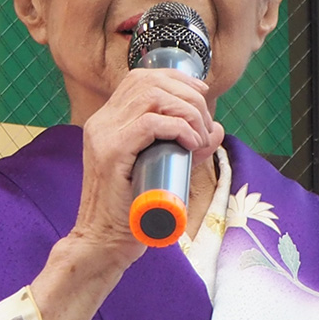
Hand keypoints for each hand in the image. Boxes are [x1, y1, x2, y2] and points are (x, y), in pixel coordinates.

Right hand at [70, 66, 223, 273]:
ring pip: (151, 96)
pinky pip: (150, 123)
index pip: (140, 78)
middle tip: (205, 125)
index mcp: (107, 122)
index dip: (176, 79)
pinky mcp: (111, 153)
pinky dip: (178, 128)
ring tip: (199, 135)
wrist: (103, 242)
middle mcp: (102, 122)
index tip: (201, 95)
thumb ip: (185, 148)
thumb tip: (216, 129)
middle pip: (149, 81)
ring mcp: (103, 135)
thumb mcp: (162, 170)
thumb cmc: (130, 212)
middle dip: (188, 95)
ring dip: (186, 110)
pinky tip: (191, 143)